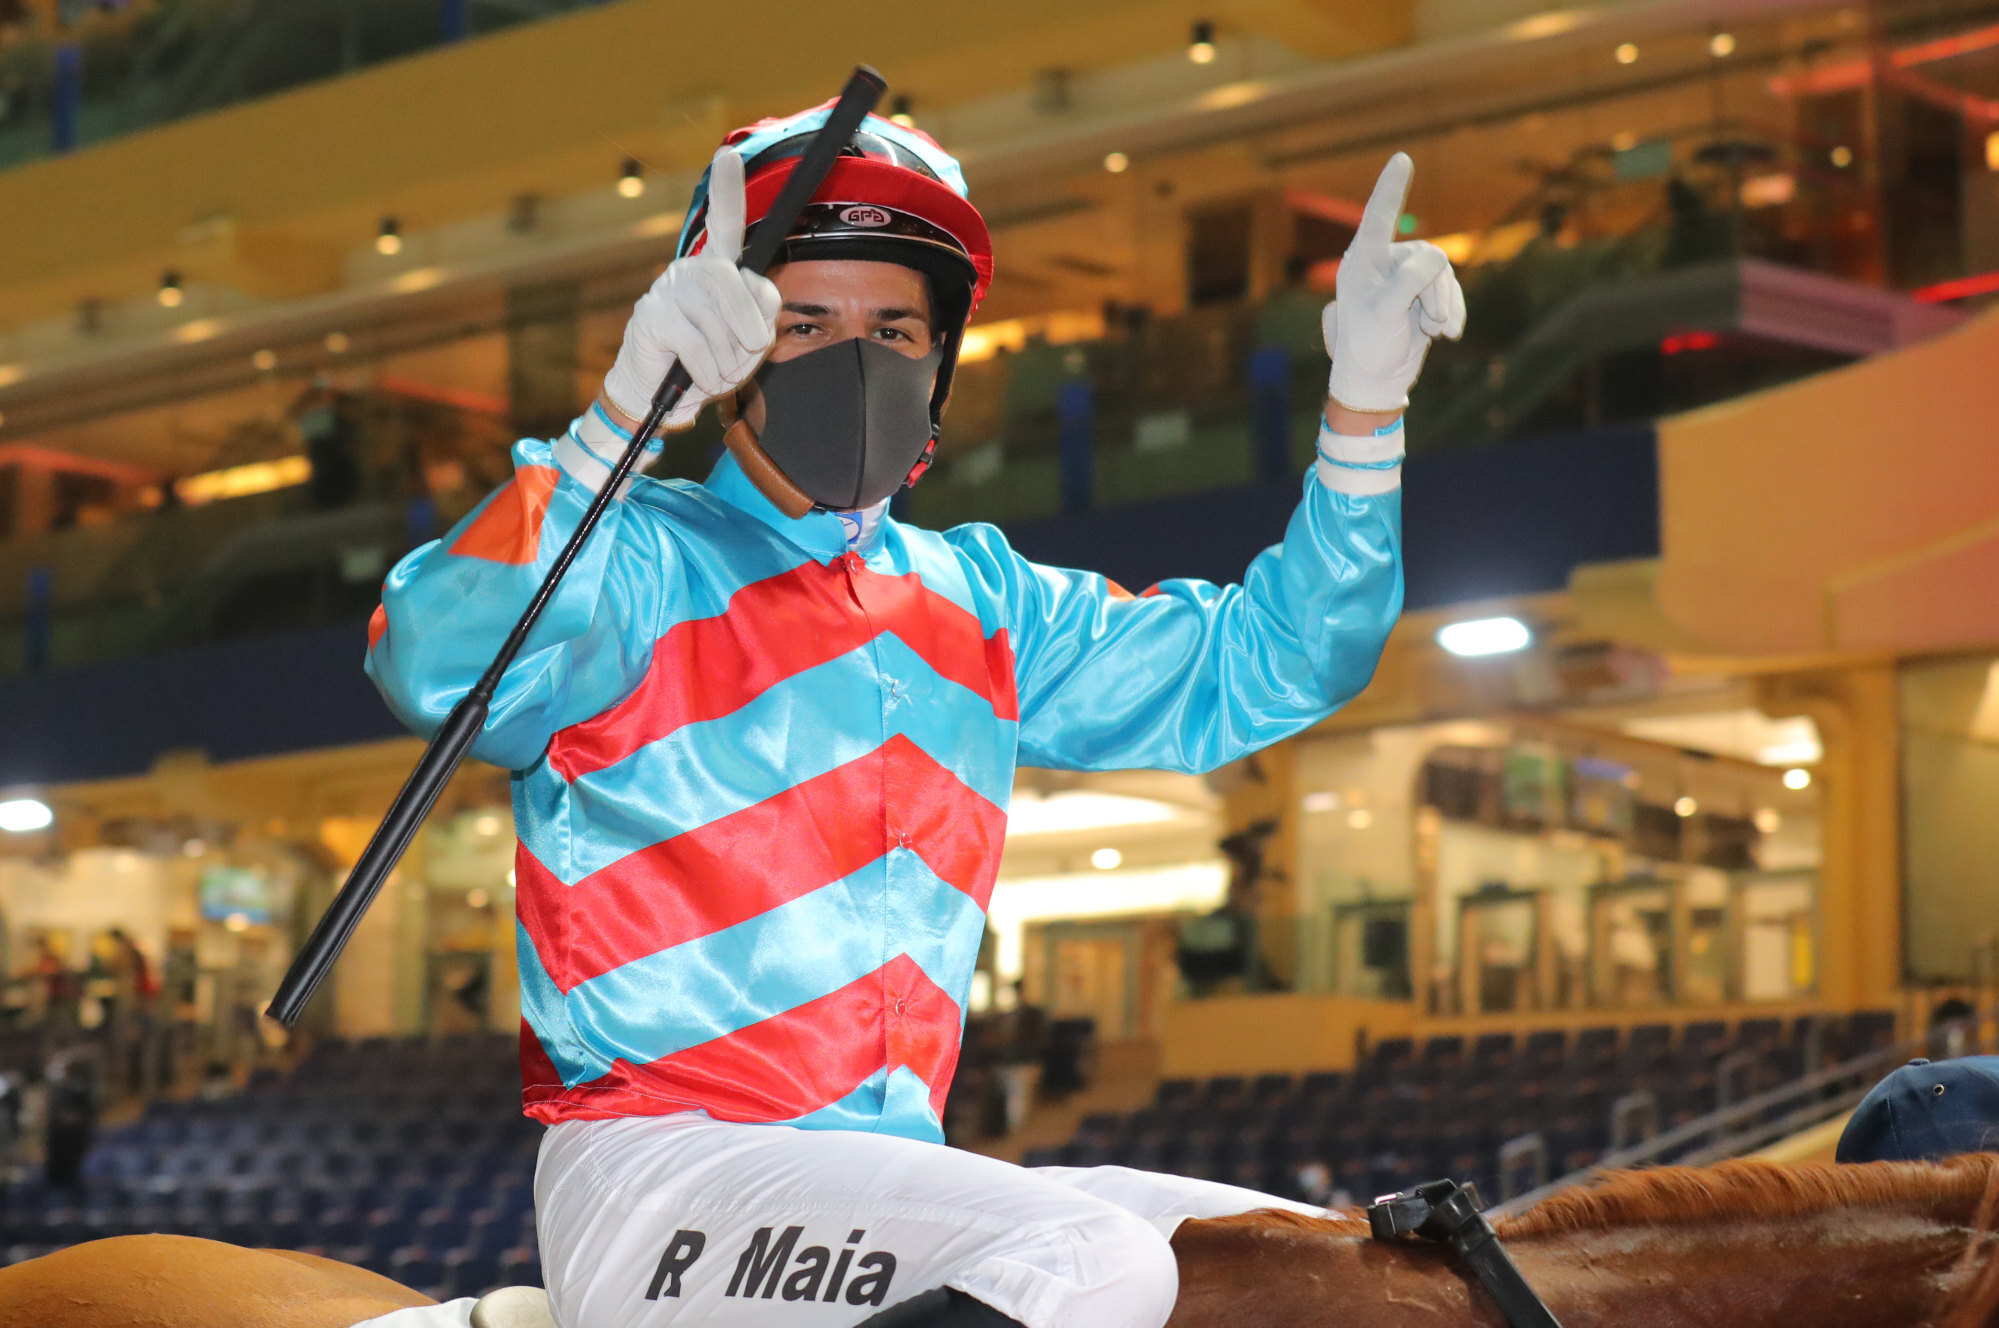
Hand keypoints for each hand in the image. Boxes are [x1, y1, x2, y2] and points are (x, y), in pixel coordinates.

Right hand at [600, 148, 781, 432]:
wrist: (658, 395)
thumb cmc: (707, 364)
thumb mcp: (746, 343)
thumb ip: (760, 318)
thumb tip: (758, 314)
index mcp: (717, 268)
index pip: (724, 223)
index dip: (726, 190)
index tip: (728, 153)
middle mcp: (691, 269)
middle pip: (738, 287)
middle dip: (752, 332)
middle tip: (746, 356)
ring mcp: (668, 289)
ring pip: (722, 324)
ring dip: (729, 362)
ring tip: (716, 372)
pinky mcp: (652, 315)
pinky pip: (698, 346)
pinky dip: (708, 373)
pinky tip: (699, 380)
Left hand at [1324, 153, 1466, 413]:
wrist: (1377, 383)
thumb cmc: (1368, 348)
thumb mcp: (1386, 313)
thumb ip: (1409, 281)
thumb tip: (1436, 257)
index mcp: (1362, 261)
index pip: (1379, 215)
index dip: (1392, 186)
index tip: (1402, 158)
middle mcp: (1382, 264)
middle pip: (1428, 257)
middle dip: (1437, 291)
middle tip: (1431, 324)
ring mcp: (1403, 279)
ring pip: (1443, 275)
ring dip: (1445, 305)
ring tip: (1437, 332)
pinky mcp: (1420, 295)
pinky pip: (1449, 290)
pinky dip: (1451, 311)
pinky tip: (1446, 334)